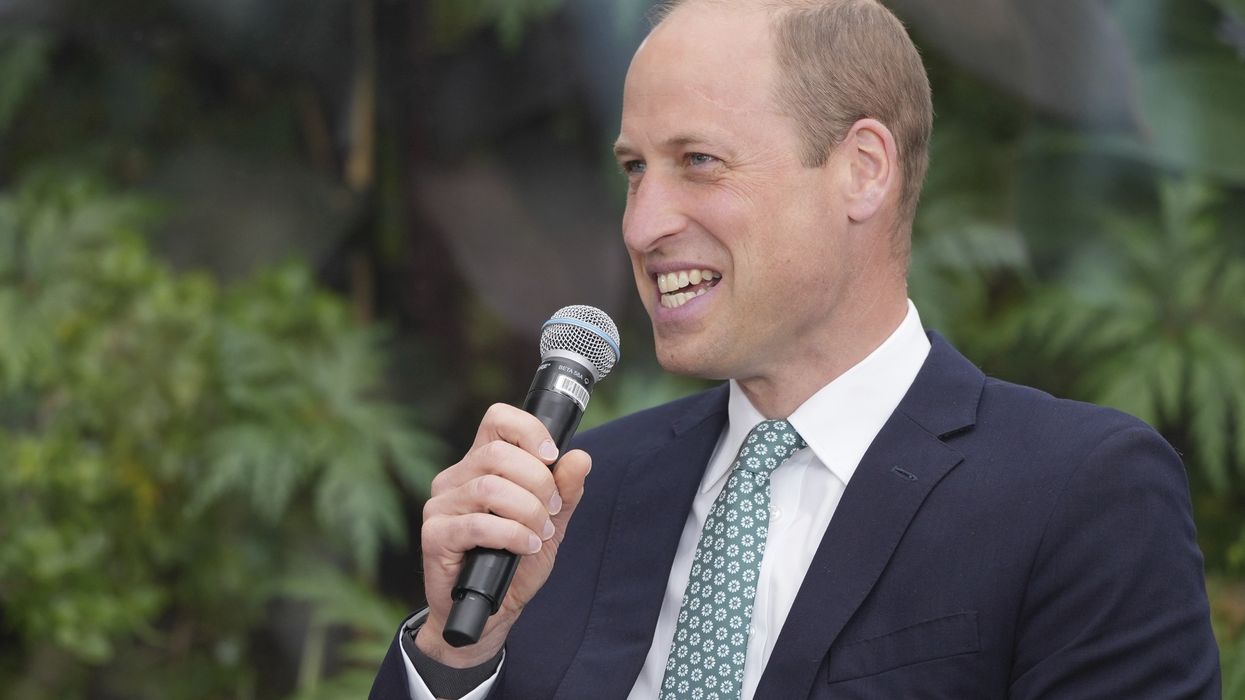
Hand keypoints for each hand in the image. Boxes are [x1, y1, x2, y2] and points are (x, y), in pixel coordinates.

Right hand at [415, 403, 591, 666]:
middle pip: (498, 453)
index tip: (552, 457)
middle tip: (552, 511)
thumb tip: (580, 456)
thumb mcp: (551, 522)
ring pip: (489, 487)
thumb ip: (565, 491)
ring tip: (540, 533)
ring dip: (527, 511)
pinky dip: (512, 534)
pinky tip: (526, 547)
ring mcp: (441, 505)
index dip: (529, 430)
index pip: (498, 419)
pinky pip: (477, 523)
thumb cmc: (515, 562)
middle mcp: (456, 478)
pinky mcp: (434, 535)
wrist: (490, 613)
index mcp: (480, 464)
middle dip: (538, 482)